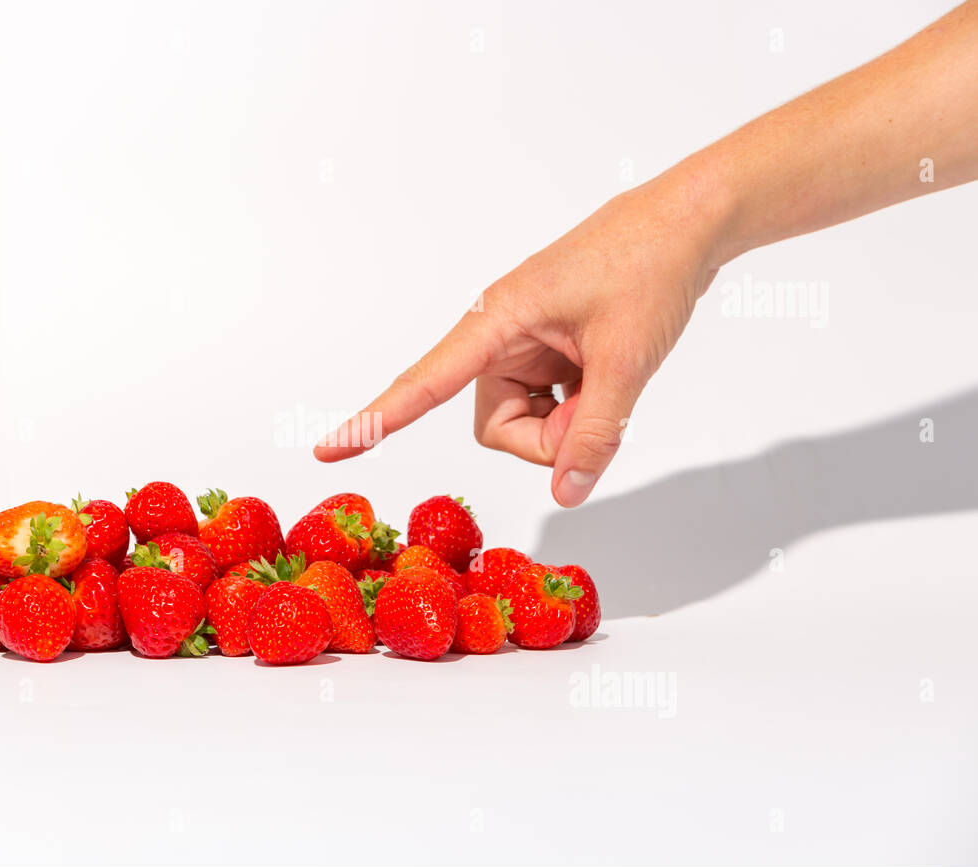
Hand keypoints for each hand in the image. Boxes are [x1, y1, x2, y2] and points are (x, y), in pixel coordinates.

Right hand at [314, 168, 728, 506]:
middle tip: (599, 407)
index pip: (424, 383)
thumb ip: (595, 434)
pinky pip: (547, 404)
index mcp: (497, 321)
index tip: (328, 450)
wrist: (687, 223)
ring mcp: (524, 344)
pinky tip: (608, 372)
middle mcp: (499, 335)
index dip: (376, 420)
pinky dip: (578, 407)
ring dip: (567, 422)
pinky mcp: (547, 350)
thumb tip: (566, 494)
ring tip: (609, 380)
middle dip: (546, 436)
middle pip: (496, 423)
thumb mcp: (626, 362)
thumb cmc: (650, 270)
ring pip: (523, 420)